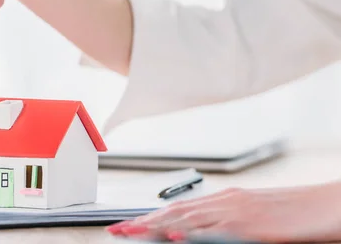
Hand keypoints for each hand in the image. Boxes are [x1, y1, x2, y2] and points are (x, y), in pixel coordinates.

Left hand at [106, 184, 340, 242]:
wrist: (330, 204)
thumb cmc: (297, 213)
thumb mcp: (257, 218)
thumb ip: (227, 225)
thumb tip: (196, 234)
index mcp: (226, 200)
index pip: (179, 208)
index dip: (150, 217)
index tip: (128, 225)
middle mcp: (226, 201)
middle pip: (175, 211)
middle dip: (142, 221)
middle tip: (116, 229)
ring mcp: (238, 211)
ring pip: (187, 217)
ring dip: (155, 225)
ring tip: (130, 232)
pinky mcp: (254, 225)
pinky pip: (215, 229)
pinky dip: (191, 232)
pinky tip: (172, 235)